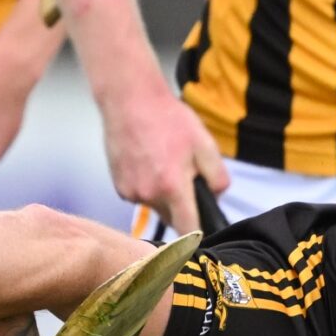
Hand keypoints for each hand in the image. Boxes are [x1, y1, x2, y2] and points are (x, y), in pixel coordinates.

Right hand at [105, 84, 228, 230]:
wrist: (130, 101)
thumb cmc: (168, 119)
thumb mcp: (204, 143)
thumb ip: (217, 176)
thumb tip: (217, 195)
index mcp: (172, 187)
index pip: (188, 229)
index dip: (198, 234)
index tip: (202, 232)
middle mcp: (148, 195)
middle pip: (171, 217)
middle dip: (181, 206)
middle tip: (183, 178)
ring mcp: (130, 192)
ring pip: (155, 205)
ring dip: (162, 194)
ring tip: (162, 163)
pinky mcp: (118, 186)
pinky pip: (139, 195)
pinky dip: (146, 186)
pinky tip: (147, 163)